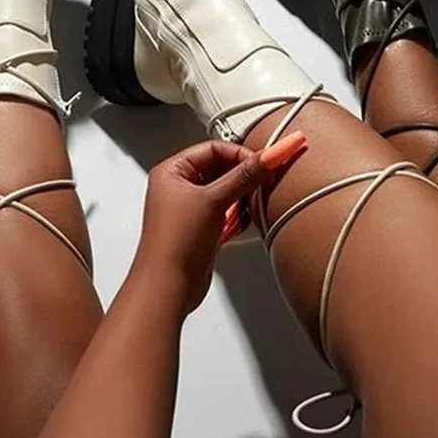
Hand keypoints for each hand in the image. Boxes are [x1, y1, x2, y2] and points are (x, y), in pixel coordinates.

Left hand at [138, 141, 271, 314]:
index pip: (214, 148)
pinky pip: (226, 210)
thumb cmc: (174, 244)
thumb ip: (245, 176)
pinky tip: (245, 219)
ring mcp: (190, 209)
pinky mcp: (201, 228)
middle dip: (243, 175)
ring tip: (255, 200)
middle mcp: (179, 188)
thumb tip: (269, 155)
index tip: (263, 162)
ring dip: (242, 195)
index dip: (240, 154)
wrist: (167, 288)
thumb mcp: (215, 200)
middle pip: (221, 168)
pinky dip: (239, 212)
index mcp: (172, 172)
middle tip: (264, 179)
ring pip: (225, 190)